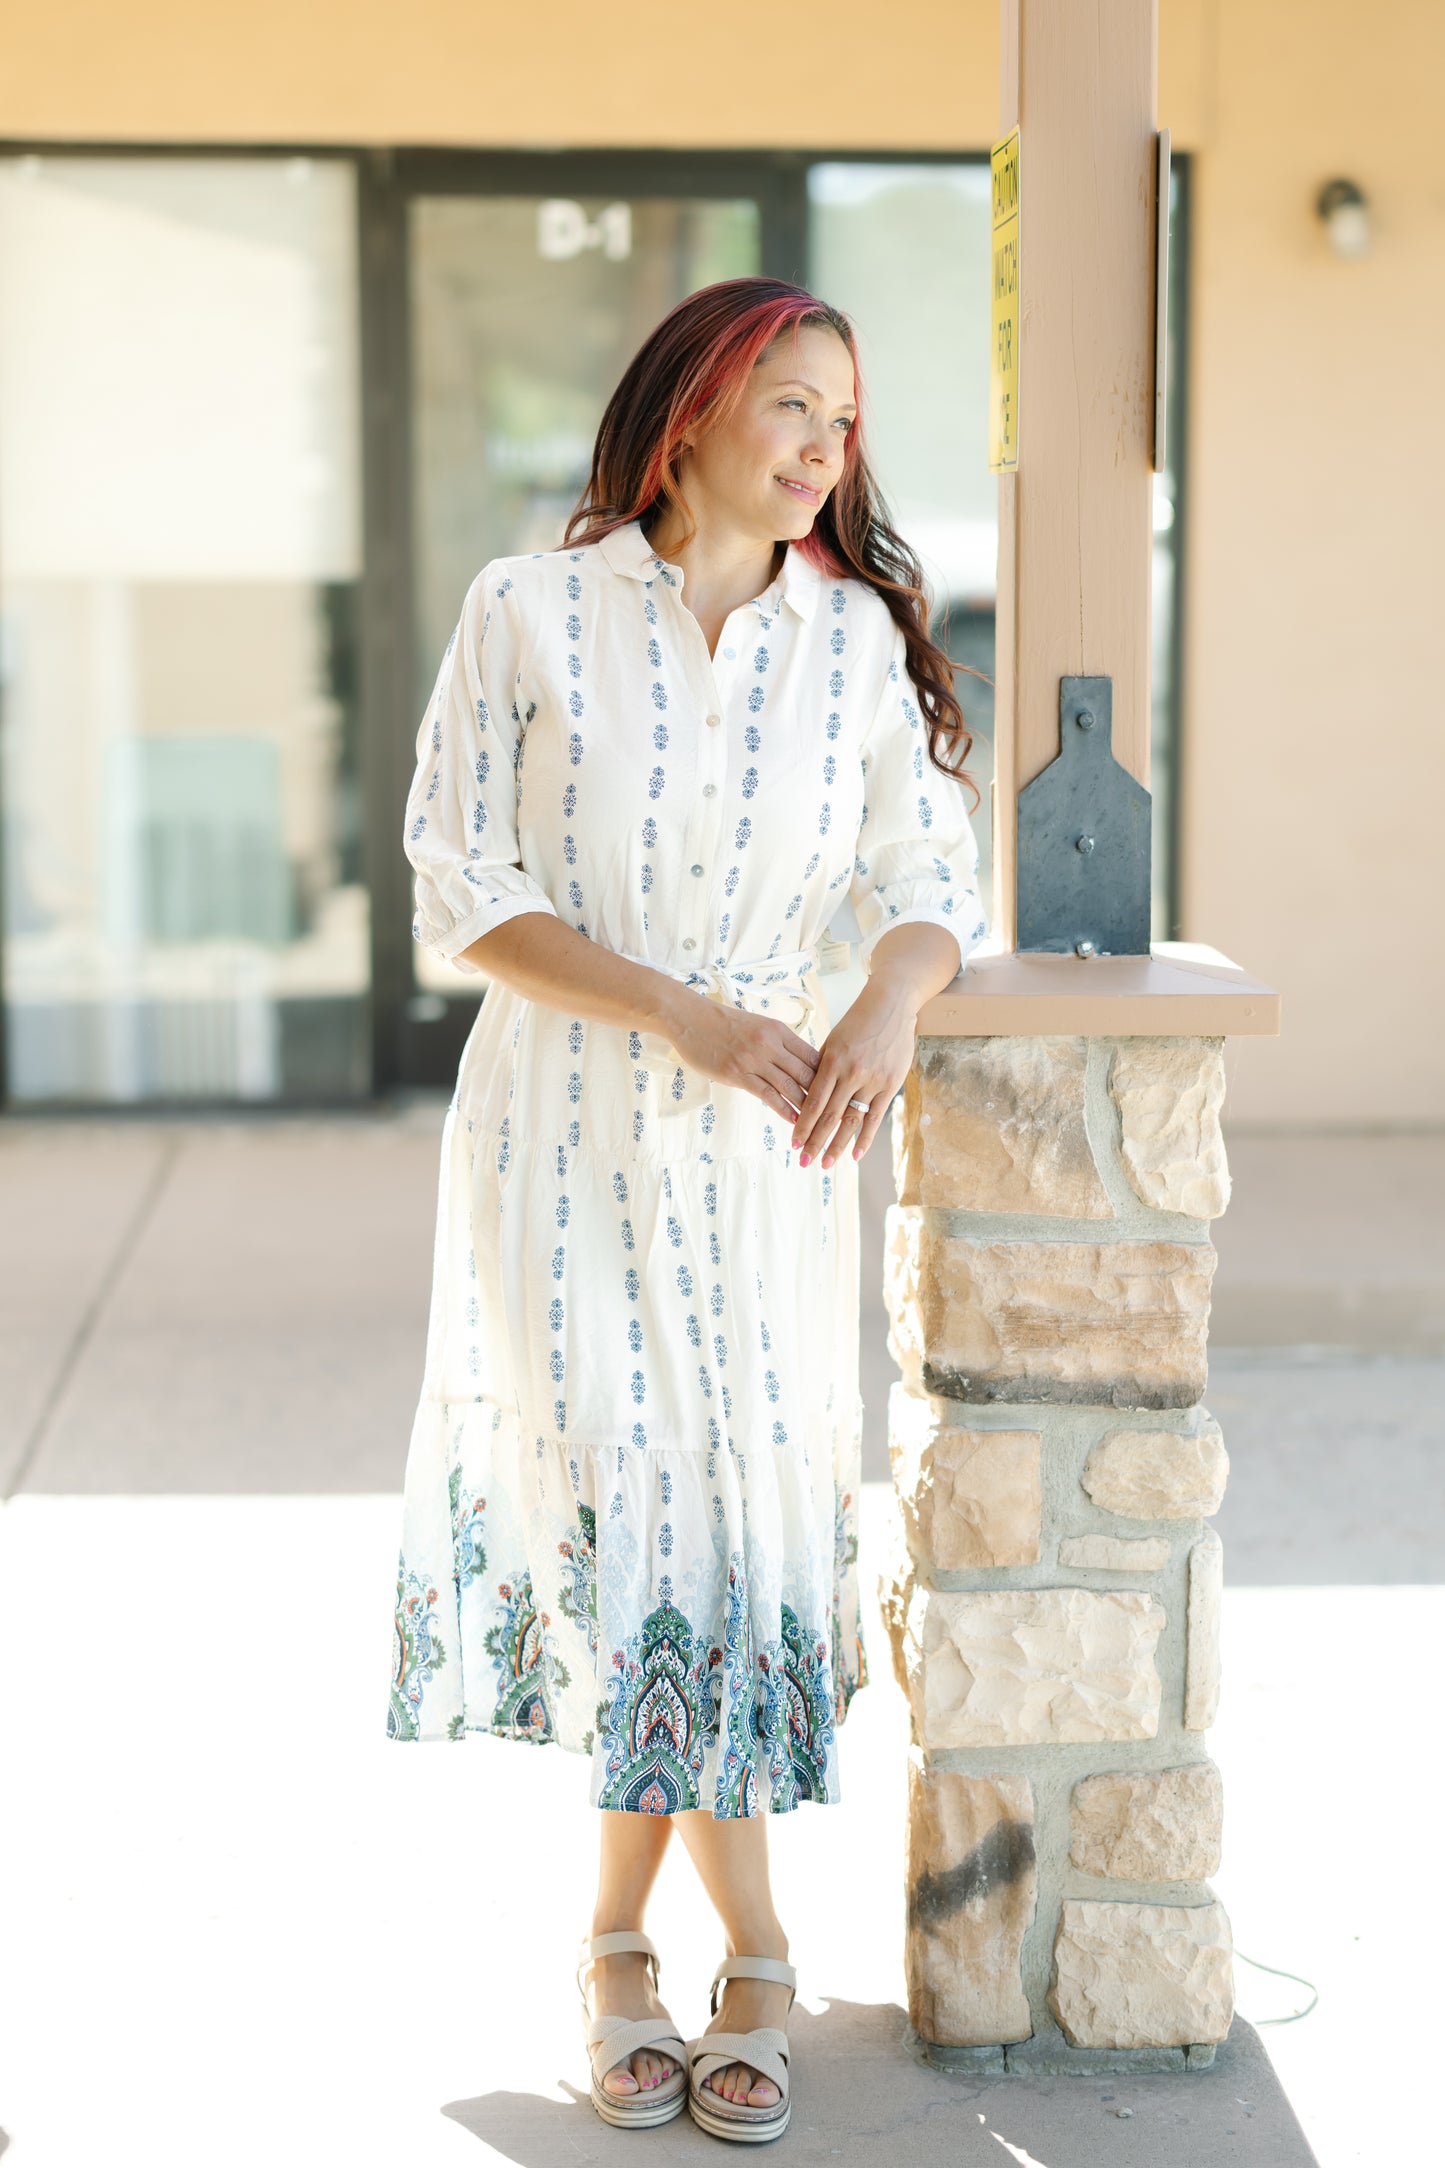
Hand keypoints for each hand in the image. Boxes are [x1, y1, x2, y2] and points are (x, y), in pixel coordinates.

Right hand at [659, 990, 820, 1125]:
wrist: (691, 1018)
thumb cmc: (724, 1024)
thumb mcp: (758, 1027)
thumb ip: (778, 1044)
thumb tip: (798, 1064)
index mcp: (780, 1031)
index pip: (813, 1056)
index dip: (828, 1077)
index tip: (839, 1093)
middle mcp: (771, 1044)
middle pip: (806, 1073)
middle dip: (823, 1096)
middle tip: (836, 1114)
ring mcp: (755, 1059)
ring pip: (790, 1086)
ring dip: (806, 1107)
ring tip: (818, 1125)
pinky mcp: (738, 1073)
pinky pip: (768, 1094)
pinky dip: (784, 1109)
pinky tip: (794, 1120)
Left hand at [790, 979, 917, 1169]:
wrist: (891, 1005)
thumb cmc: (857, 1022)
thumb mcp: (833, 1041)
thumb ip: (821, 1068)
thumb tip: (807, 1095)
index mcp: (833, 1061)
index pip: (814, 1101)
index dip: (803, 1125)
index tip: (794, 1143)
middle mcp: (852, 1073)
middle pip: (831, 1116)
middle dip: (816, 1142)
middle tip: (804, 1162)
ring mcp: (873, 1080)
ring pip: (852, 1120)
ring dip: (838, 1145)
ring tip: (826, 1164)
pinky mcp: (890, 1084)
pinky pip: (876, 1117)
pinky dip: (865, 1138)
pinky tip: (856, 1155)